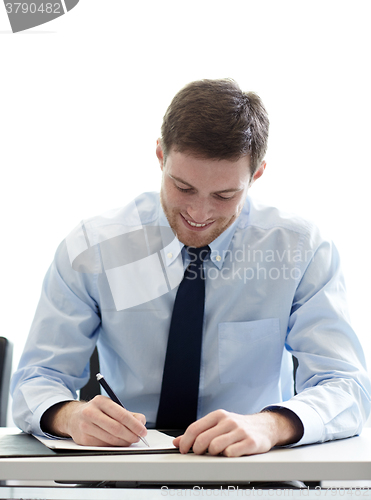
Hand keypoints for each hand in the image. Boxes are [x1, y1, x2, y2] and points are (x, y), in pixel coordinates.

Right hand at [41, 396, 146, 446]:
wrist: (73, 417)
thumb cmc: (96, 411)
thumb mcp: (111, 406)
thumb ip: (128, 414)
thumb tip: (141, 422)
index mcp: (100, 401)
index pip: (121, 415)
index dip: (134, 425)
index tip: (142, 430)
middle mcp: (90, 412)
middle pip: (116, 428)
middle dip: (130, 435)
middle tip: (138, 438)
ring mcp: (85, 426)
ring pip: (110, 439)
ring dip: (123, 442)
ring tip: (130, 440)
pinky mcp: (82, 439)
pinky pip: (103, 445)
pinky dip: (114, 446)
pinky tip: (118, 442)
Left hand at [173, 409, 302, 456]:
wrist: (265, 426)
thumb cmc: (238, 427)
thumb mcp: (217, 425)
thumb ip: (198, 432)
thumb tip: (177, 441)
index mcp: (218, 415)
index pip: (195, 428)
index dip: (185, 441)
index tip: (183, 450)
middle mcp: (228, 421)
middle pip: (203, 439)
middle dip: (197, 450)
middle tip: (199, 453)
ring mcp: (239, 431)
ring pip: (215, 447)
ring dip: (212, 454)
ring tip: (216, 453)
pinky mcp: (250, 442)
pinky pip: (231, 453)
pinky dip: (227, 456)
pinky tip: (229, 454)